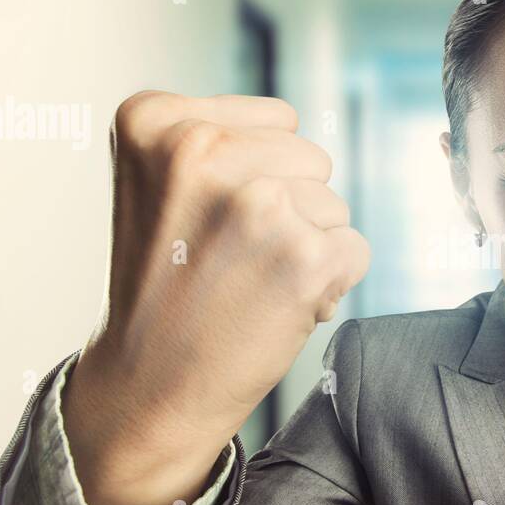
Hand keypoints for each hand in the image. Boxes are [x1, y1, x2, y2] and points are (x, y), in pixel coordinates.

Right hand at [62, 92, 369, 504]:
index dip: (258, 176)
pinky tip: (277, 306)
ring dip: (308, 245)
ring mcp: (255, 203)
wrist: (149, 385)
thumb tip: (306, 143)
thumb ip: (218, 140)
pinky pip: (355, 249)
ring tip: (249, 282)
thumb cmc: (164, 285)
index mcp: (155, 120)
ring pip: (334, 204)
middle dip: (289, 207)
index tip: (207, 219)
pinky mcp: (303, 256)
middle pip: (311, 157)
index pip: (276, 119)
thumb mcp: (159, 183)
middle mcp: (200, 150)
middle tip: (232, 257)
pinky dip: (331, 282)